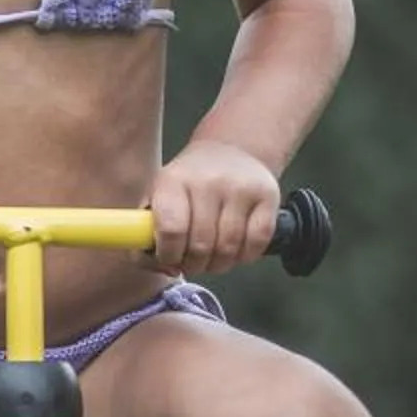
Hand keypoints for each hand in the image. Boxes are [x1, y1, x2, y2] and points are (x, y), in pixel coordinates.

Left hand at [149, 140, 278, 276]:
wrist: (231, 150)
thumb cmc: (189, 182)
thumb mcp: (160, 194)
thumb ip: (148, 231)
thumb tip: (159, 266)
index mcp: (174, 181)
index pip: (171, 230)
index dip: (169, 255)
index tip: (169, 260)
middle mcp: (208, 182)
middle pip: (201, 244)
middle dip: (194, 265)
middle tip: (192, 264)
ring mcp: (240, 188)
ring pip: (229, 248)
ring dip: (218, 265)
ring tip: (212, 261)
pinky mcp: (268, 196)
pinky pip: (257, 242)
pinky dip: (245, 256)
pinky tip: (235, 252)